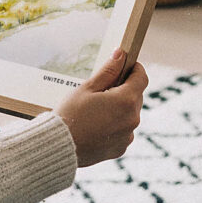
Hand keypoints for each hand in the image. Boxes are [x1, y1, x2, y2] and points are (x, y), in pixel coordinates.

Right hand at [54, 49, 147, 166]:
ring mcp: (128, 135)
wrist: (60, 146)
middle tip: (102, 89)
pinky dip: (115, 125)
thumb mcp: (88, 87)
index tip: (125, 65)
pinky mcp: (121, 148)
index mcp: (126, 100)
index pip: (141, 78)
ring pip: (129, 114)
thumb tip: (121, 54)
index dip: (135, 69)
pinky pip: (123, 130)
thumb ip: (108, 71)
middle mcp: (132, 119)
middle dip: (123, 89)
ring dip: (119, 108)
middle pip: (136, 96)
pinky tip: (95, 125)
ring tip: (95, 110)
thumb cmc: (71, 113)